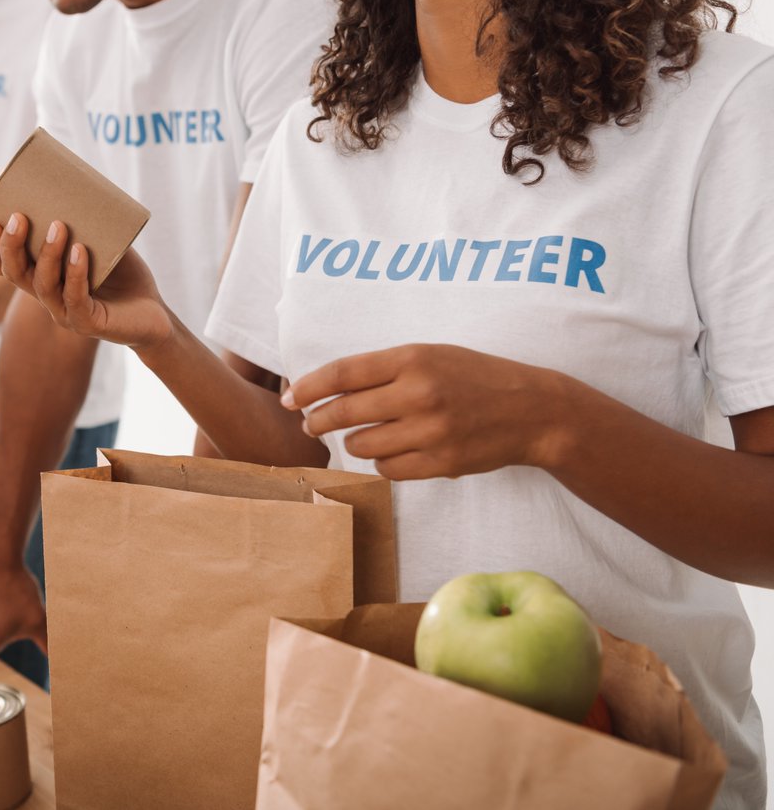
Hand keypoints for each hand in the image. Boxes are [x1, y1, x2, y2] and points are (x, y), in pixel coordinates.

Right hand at [0, 214, 172, 350]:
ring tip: (59, 226)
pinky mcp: (89, 324)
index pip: (8, 267)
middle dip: (12, 246)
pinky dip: (76, 274)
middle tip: (19, 217)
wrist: (155, 313)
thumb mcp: (102, 245)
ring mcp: (67, 313)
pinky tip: (80, 252)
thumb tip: (76, 187)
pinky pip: (75, 298)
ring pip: (43, 286)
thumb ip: (86, 225)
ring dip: (48, 254)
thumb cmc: (125, 276)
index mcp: (44, 279)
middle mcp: (49, 298)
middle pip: (17, 275)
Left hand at [283, 344, 567, 479]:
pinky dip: (382, 462)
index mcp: (413, 358)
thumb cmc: (474, 377)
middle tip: (311, 423)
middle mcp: (419, 393)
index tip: (291, 399)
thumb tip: (327, 388)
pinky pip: (387, 469)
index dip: (308, 388)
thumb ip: (383, 369)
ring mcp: (430, 431)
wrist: (532, 410)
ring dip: (354, 442)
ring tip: (363, 434)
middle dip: (319, 420)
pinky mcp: (441, 462)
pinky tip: (394, 450)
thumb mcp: (431, 355)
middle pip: (344, 413)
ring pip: (362, 445)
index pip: (343, 374)